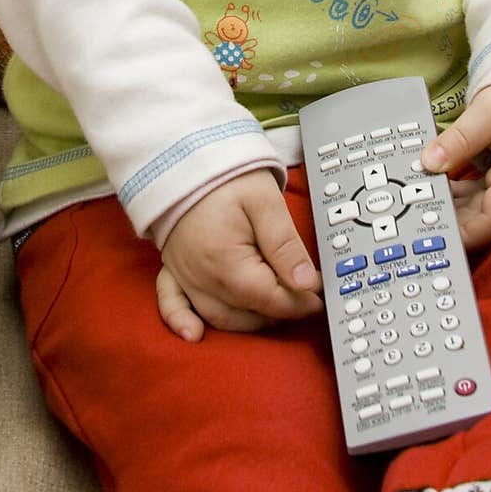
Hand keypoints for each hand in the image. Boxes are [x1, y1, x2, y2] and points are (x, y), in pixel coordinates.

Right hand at [155, 170, 322, 340]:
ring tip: (274, 314)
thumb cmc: (226, 175)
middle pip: (247, 313)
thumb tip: (306, 284)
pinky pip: (171, 304)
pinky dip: (180, 321)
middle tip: (304, 301)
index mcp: (226, 261)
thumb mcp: (265, 202)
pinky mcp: (173, 268)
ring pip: (219, 316)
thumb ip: (285, 245)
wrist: (186, 155)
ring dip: (249, 322)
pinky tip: (194, 336)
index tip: (319, 297)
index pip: (270, 298)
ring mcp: (185, 274)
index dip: (300, 301)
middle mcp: (202, 276)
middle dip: (279, 312)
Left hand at [421, 84, 490, 249]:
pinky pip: (478, 197)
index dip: (462, 233)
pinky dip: (457, 194)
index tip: (432, 235)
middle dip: (448, 220)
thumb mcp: (490, 111)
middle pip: (482, 220)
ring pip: (477, 211)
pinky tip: (433, 187)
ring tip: (415, 201)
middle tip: (411, 215)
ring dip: (450, 207)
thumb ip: (460, 139)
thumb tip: (429, 163)